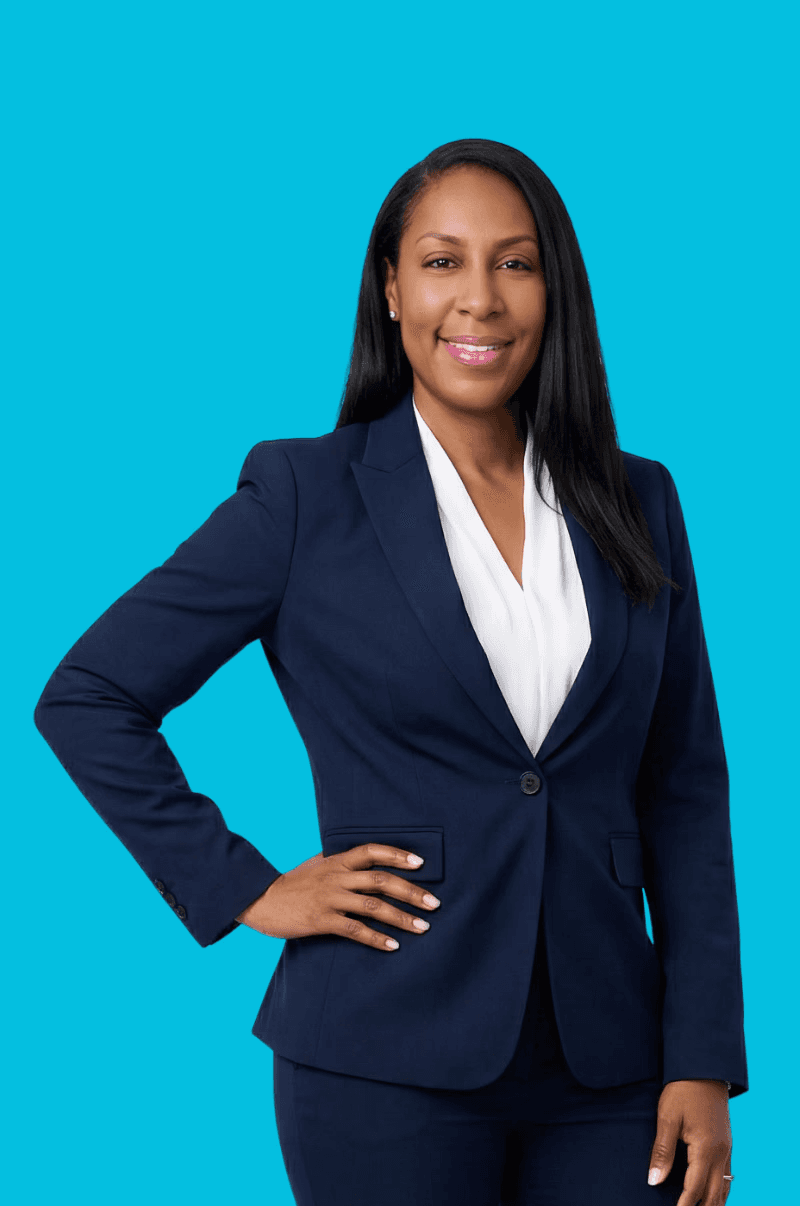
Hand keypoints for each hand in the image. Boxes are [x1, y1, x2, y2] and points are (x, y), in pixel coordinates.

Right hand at [235, 843, 440, 949]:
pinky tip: (393, 946)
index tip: (422, 863)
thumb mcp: (317, 865)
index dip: (398, 855)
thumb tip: (369, 863)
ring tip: (423, 927)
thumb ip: (341, 863)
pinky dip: (376, 939)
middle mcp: (336, 877)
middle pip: (381, 880)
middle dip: (411, 891)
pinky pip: (355, 930)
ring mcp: (329, 898)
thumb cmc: (292, 884)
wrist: (259, 899)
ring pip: (373, 906)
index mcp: (336, 861)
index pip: (372, 851)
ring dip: (401, 917)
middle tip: (434, 903)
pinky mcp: (321, 921)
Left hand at [648, 1079, 732, 1203]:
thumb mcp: (667, 1118)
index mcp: (706, 1149)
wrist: (704, 1068)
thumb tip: (654, 1180)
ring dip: (713, 1203)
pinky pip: (727, 1176)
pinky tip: (711, 1195)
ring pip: (725, 1188)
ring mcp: (727, 1149)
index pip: (695, 1188)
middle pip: (714, 1195)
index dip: (684, 1205)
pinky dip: (720, 1190)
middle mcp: (721, 1153)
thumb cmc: (682, 1090)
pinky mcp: (727, 1144)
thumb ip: (662, 1151)